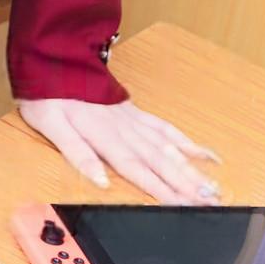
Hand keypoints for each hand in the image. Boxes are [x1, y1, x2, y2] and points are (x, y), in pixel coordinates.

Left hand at [15, 97, 223, 204]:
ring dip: (192, 168)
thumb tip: (100, 182)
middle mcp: (124, 129)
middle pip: (160, 161)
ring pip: (168, 147)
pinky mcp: (135, 112)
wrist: (55, 57)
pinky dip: (187, 141)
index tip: (185, 206)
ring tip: (215, 185)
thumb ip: (77, 153)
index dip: (161, 190)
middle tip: (213, 201)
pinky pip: (165, 128)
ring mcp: (133, 120)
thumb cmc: (49, 95)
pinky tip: (205, 153)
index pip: (137, 169)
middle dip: (187, 184)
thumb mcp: (51, 125)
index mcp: (104, 136)